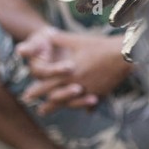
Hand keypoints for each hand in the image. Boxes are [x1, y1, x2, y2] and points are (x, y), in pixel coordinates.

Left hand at [17, 27, 131, 114]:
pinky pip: (93, 103)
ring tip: (65, 114)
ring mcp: (89, 90)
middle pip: (57, 97)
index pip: (48, 84)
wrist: (122, 54)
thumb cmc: (99, 45)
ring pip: (72, 104)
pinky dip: (88, 107)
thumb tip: (47, 34)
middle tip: (38, 111)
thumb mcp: (77, 40)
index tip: (27, 96)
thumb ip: (60, 39)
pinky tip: (87, 112)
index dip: (36, 90)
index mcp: (69, 71)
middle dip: (47, 105)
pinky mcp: (101, 92)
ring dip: (63, 109)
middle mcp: (77, 84)